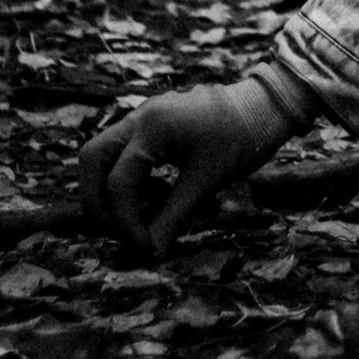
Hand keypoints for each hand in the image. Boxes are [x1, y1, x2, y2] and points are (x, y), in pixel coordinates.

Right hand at [76, 78, 298, 257]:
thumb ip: (173, 217)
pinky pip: (124, 150)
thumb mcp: (207, 181)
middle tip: (119, 230)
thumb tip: (152, 254)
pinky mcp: (152, 122)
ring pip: (103, 153)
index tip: (147, 248)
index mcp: (151, 129)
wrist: (267, 105)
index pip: (119, 184)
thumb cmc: (242, 137)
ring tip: (143, 214)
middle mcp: (140, 117)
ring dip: (112, 187)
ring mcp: (144, 116)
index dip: (127, 223)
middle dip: (97, 199)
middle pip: (91, 159)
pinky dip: (130, 176)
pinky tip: (156, 196)